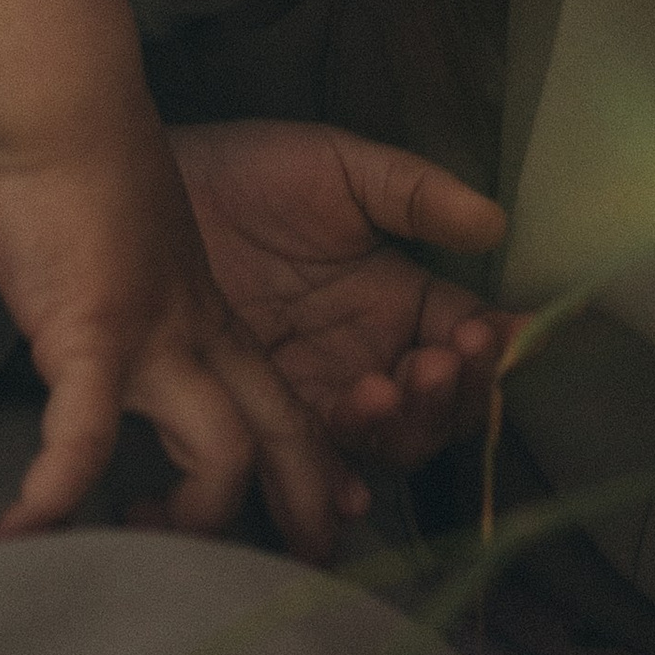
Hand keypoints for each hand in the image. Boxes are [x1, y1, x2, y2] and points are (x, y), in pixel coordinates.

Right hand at [0, 96, 363, 561]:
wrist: (61, 97)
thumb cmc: (85, 158)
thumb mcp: (136, 234)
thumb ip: (142, 291)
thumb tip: (122, 329)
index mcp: (208, 309)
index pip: (281, 401)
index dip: (306, 467)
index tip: (308, 523)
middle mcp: (197, 331)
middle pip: (276, 435)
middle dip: (295, 508)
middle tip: (285, 571)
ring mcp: (152, 335)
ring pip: (218, 453)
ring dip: (190, 520)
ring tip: (127, 556)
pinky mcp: (92, 331)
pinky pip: (86, 436)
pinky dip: (57, 491)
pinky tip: (18, 535)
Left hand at [172, 119, 513, 471]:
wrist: (160, 192)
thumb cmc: (253, 174)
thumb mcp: (342, 168)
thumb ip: (414, 193)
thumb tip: (494, 222)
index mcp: (402, 301)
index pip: (467, 341)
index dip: (489, 349)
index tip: (483, 335)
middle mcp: (372, 357)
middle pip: (437, 408)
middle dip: (444, 397)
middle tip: (428, 366)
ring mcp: (322, 393)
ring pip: (385, 444)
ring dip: (395, 431)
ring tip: (376, 395)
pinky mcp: (264, 419)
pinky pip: (309, 467)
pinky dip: (333, 483)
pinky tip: (340, 486)